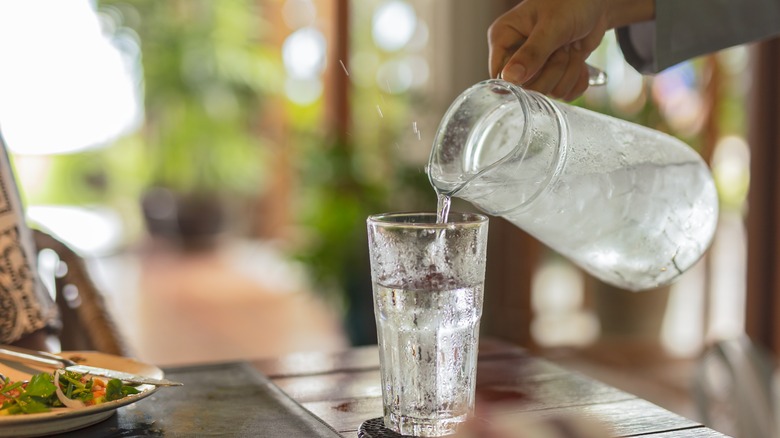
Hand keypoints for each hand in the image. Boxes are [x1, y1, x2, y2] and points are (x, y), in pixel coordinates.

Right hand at [488, 0, 608, 99]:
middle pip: (526, 88)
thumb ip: (532, 52)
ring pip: (548, 92)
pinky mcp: (553, 76)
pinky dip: (577, 79)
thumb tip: (510, 78)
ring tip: (571, 47)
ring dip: (568, 72)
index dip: (521, 78)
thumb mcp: (552, 25)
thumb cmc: (570, 2)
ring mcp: (534, 69)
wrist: (595, 3)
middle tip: (562, 48)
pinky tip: (578, 59)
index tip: (541, 64)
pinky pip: (563, 94)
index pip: (500, 75)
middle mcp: (515, 56)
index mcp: (503, 39)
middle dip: (552, 71)